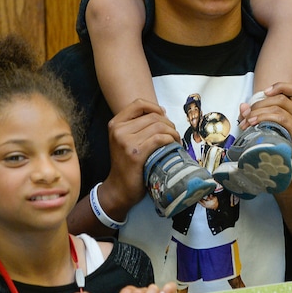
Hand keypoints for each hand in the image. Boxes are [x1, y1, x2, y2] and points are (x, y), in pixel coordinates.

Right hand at [99, 100, 181, 219]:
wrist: (119, 188)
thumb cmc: (127, 163)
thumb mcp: (125, 139)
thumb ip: (137, 125)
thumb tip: (162, 112)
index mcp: (115, 124)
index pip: (138, 104)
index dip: (155, 107)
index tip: (164, 115)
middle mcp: (119, 130)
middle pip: (153, 116)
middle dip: (168, 123)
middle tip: (174, 133)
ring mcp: (126, 142)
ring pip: (158, 126)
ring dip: (172, 132)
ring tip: (175, 139)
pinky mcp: (136, 153)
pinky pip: (160, 138)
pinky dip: (170, 140)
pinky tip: (173, 145)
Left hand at [238, 83, 291, 186]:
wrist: (284, 179)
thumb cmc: (274, 153)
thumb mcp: (265, 130)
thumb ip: (255, 116)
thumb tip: (243, 106)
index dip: (280, 86)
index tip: (264, 92)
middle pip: (282, 98)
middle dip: (259, 104)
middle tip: (245, 116)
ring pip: (280, 108)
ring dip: (259, 112)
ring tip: (247, 122)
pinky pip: (283, 119)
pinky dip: (266, 118)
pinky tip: (254, 124)